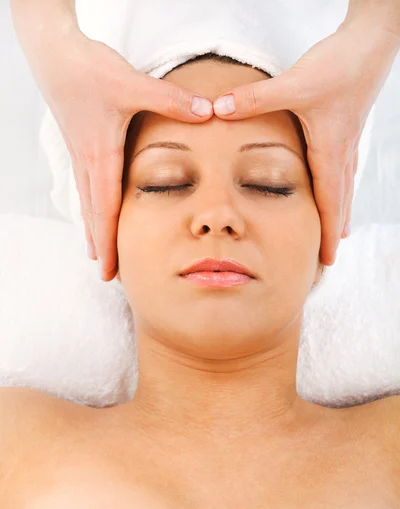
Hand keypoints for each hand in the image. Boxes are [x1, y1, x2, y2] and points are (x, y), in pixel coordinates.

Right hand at [30, 29, 213, 280]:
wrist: (54, 53)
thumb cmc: (88, 69)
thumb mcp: (132, 83)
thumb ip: (172, 100)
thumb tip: (207, 112)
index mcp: (101, 156)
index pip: (105, 211)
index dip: (108, 243)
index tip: (110, 271)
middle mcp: (88, 162)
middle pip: (94, 215)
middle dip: (101, 246)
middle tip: (108, 275)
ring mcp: (81, 156)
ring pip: (87, 203)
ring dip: (93, 230)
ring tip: (98, 253)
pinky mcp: (81, 145)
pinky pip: (86, 187)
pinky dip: (91, 208)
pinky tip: (95, 211)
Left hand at [213, 21, 398, 265]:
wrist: (370, 44)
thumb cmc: (339, 65)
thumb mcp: (294, 84)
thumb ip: (254, 99)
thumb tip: (219, 109)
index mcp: (329, 151)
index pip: (329, 203)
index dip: (327, 232)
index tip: (327, 259)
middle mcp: (341, 152)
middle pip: (339, 202)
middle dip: (334, 231)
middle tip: (329, 258)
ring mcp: (347, 142)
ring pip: (344, 187)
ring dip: (340, 212)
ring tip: (338, 232)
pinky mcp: (347, 129)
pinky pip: (344, 169)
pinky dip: (341, 188)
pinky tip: (337, 187)